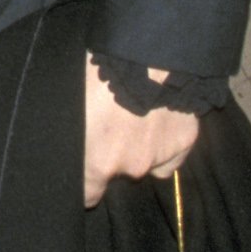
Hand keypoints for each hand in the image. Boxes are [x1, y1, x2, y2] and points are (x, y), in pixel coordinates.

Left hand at [84, 56, 197, 207]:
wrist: (150, 56)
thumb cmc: (101, 73)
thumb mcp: (72, 102)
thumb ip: (71, 133)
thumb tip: (67, 139)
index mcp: (97, 162)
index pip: (89, 195)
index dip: (86, 183)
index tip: (85, 170)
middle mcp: (130, 167)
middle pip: (119, 172)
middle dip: (114, 155)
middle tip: (111, 124)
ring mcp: (159, 157)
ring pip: (147, 163)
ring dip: (140, 148)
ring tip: (136, 117)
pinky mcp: (183, 143)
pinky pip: (172, 154)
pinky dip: (166, 143)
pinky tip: (159, 120)